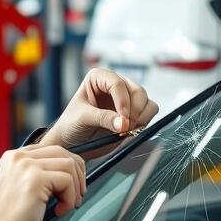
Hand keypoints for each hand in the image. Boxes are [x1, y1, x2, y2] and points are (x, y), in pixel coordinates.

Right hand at [0, 144, 86, 220]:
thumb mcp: (20, 189)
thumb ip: (36, 176)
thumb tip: (66, 176)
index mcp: (14, 157)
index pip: (52, 150)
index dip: (68, 169)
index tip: (70, 189)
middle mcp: (19, 157)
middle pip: (64, 153)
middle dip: (77, 176)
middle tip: (75, 198)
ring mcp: (26, 166)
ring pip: (69, 165)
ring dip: (74, 190)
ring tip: (64, 206)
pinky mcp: (34, 179)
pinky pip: (68, 181)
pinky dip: (70, 199)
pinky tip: (58, 211)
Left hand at [39, 68, 158, 156]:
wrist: (72, 142)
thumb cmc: (71, 125)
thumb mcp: (82, 119)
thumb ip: (103, 118)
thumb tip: (123, 123)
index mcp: (98, 78)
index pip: (117, 83)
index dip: (122, 100)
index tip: (122, 118)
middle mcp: (114, 85)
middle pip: (137, 91)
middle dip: (134, 110)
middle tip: (125, 126)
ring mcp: (125, 99)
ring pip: (146, 101)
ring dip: (141, 116)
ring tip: (127, 129)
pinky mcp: (133, 112)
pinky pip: (149, 111)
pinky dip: (145, 121)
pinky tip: (131, 130)